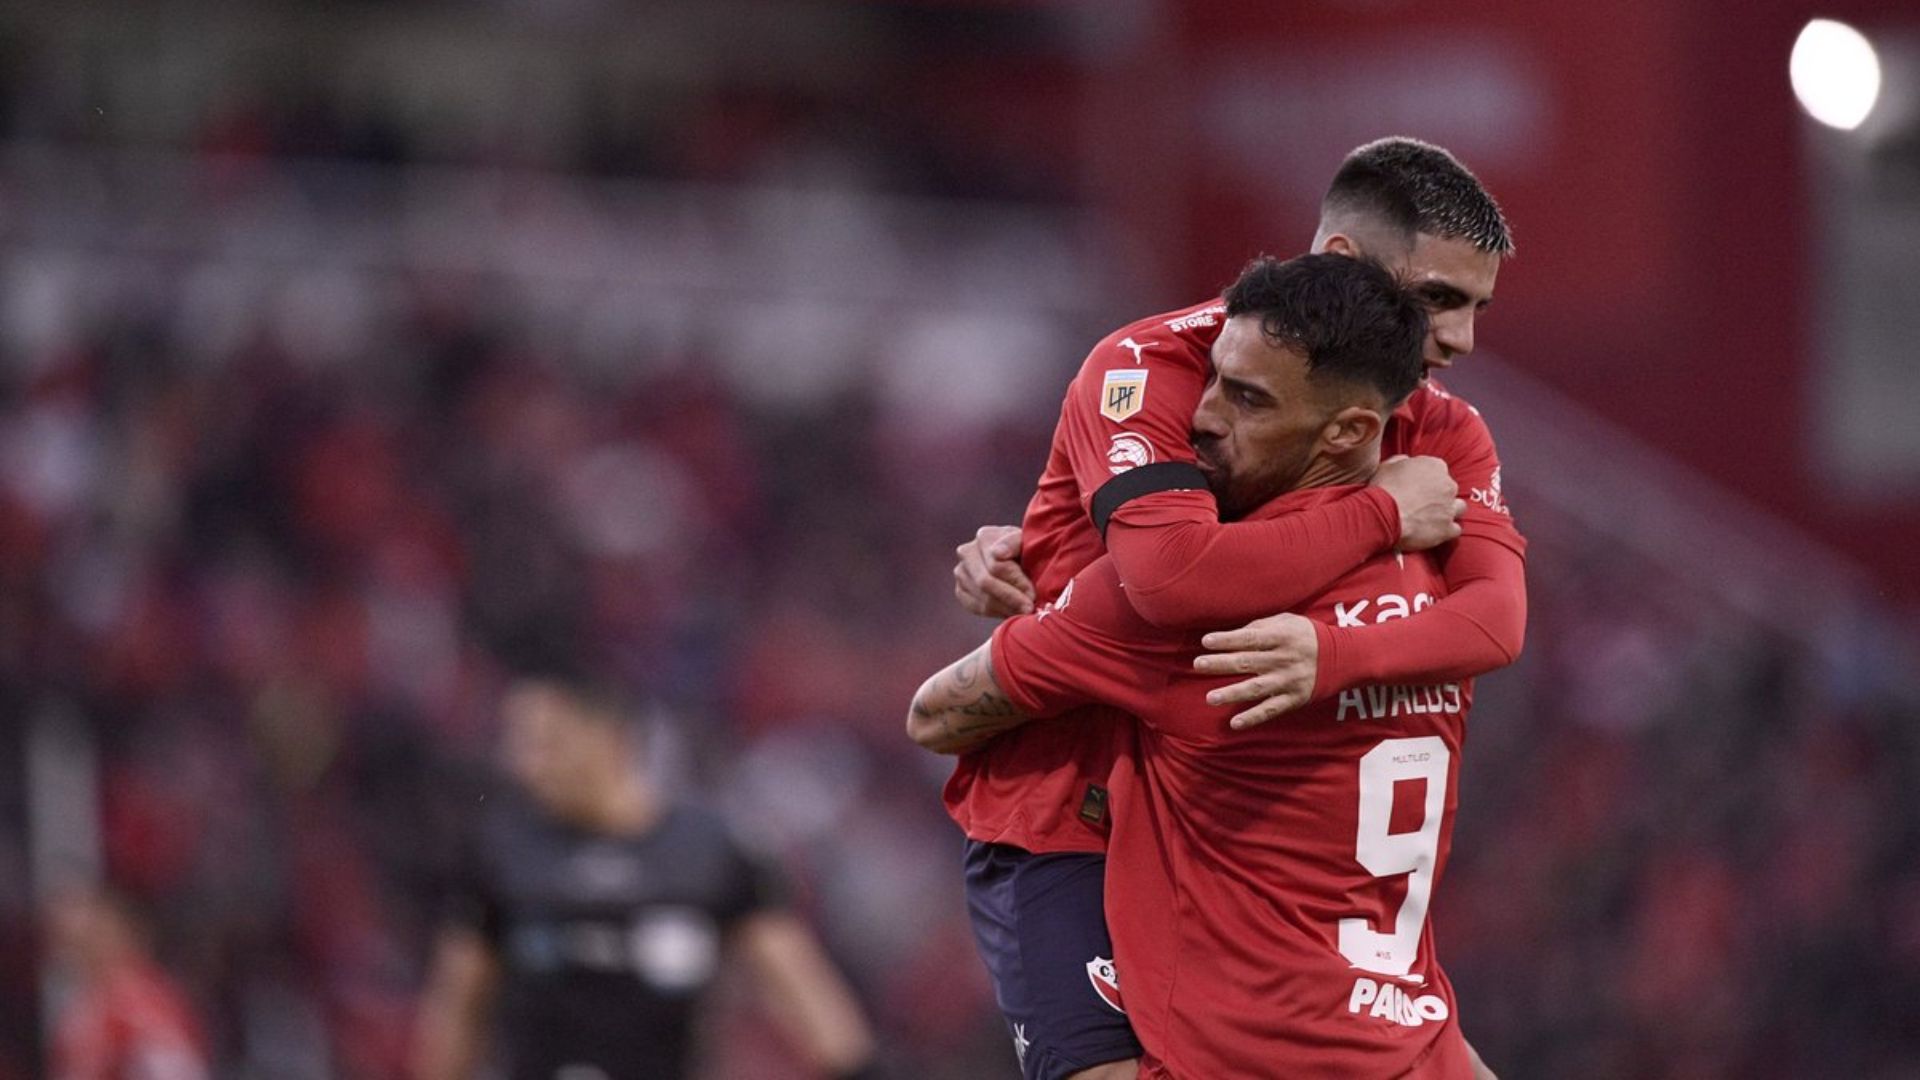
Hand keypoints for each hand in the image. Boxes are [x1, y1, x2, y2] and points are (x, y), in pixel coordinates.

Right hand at [953, 525, 1034, 617]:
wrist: (1021, 562)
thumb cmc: (1027, 551)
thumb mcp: (1027, 542)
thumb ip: (1014, 543)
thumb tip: (997, 553)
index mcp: (985, 537)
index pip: (996, 566)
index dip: (1016, 582)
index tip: (1032, 594)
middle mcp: (967, 552)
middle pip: (985, 582)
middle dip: (1010, 598)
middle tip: (1028, 608)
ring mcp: (961, 572)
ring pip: (981, 598)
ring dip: (1005, 607)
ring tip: (1023, 611)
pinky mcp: (960, 590)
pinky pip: (976, 607)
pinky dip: (996, 612)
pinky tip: (1010, 611)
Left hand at [1191, 613, 1318, 728]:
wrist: (1342, 658)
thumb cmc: (1307, 636)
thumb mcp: (1288, 622)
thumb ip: (1261, 626)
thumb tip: (1234, 635)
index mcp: (1281, 637)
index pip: (1249, 638)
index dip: (1227, 640)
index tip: (1206, 641)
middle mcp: (1283, 660)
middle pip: (1248, 662)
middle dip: (1221, 663)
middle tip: (1198, 664)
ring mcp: (1288, 681)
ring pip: (1256, 689)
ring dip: (1232, 693)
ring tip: (1210, 698)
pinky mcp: (1293, 699)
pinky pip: (1271, 710)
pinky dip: (1253, 717)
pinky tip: (1234, 723)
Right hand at [1372, 455, 1462, 551]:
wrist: (1383, 514)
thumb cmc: (1384, 488)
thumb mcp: (1387, 466)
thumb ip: (1402, 461)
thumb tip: (1406, 461)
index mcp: (1435, 466)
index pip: (1438, 470)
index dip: (1427, 479)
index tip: (1418, 487)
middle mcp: (1448, 485)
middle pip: (1449, 489)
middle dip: (1439, 495)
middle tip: (1422, 503)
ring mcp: (1450, 508)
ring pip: (1459, 508)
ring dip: (1448, 511)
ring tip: (1432, 518)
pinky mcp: (1447, 529)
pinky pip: (1455, 530)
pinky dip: (1446, 531)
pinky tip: (1434, 532)